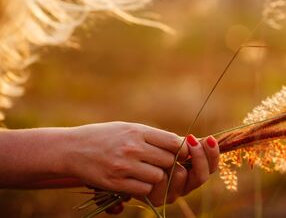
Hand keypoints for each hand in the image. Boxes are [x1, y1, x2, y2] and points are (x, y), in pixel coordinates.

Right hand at [64, 122, 188, 195]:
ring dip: (156, 176)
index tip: (179, 153)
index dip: (181, 150)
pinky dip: (144, 187)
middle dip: (168, 164)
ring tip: (146, 171)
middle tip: (161, 163)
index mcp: (137, 131)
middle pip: (168, 160)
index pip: (173, 142)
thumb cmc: (105, 136)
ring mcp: (123, 166)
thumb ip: (153, 136)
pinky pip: (143, 189)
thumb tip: (182, 143)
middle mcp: (132, 148)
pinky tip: (136, 180)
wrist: (71, 148)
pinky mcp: (115, 182)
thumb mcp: (128, 128)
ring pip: (158, 176)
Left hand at [145, 134, 219, 205]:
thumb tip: (207, 138)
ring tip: (161, 150)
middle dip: (198, 156)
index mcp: (194, 172)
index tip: (209, 138)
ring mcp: (173, 193)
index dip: (212, 154)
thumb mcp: (170, 143)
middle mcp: (186, 186)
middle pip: (201, 176)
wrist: (129, 159)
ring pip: (181, 175)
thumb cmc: (151, 148)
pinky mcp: (158, 198)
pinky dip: (156, 168)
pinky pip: (162, 180)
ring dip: (172, 159)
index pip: (211, 166)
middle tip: (191, 140)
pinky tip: (148, 161)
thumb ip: (188, 144)